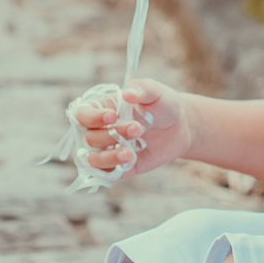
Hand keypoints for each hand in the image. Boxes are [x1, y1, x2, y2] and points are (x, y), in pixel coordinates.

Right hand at [75, 77, 192, 176]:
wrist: (181, 126)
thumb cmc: (163, 104)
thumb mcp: (155, 91)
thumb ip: (141, 88)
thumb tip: (128, 94)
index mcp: (102, 109)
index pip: (82, 115)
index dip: (92, 118)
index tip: (112, 116)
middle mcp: (101, 130)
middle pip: (90, 138)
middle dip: (112, 134)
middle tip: (138, 128)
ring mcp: (108, 150)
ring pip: (92, 160)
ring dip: (108, 157)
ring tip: (130, 153)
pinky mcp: (119, 167)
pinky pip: (106, 174)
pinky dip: (114, 169)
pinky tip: (130, 161)